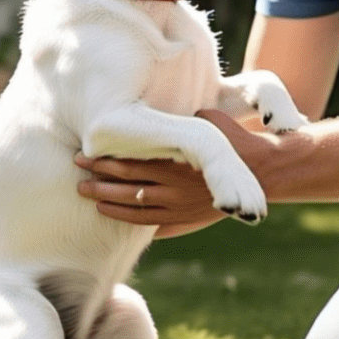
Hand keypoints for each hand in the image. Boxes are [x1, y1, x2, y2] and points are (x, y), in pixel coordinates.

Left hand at [75, 109, 280, 234]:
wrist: (262, 171)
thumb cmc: (234, 139)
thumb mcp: (207, 118)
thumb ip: (179, 120)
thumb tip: (157, 114)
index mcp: (174, 161)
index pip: (129, 162)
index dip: (104, 160)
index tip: (84, 154)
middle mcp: (172, 188)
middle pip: (125, 185)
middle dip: (98, 179)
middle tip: (77, 171)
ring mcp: (177, 208)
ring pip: (133, 209)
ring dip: (107, 202)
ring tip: (87, 195)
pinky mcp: (185, 221)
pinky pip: (150, 224)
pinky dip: (129, 220)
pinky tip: (114, 215)